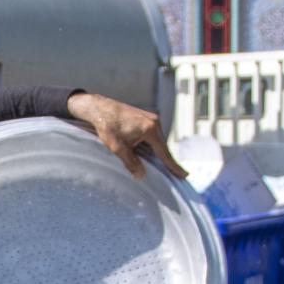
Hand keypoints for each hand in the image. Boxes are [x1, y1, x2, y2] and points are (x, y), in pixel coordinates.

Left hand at [68, 92, 185, 180]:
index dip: (173, 166)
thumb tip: (141, 176)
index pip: (164, 152)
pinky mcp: (146, 117)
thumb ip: (130, 162)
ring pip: (157, 141)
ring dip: (157, 152)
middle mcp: (154, 122)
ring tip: (162, 166)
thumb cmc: (106, 124)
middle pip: (163, 146)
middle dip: (166, 160)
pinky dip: (152, 145)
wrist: (99, 107)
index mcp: (150, 129)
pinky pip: (153, 136)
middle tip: (176, 174)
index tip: (184, 174)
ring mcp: (151, 118)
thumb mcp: (117, 147)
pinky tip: (149, 153)